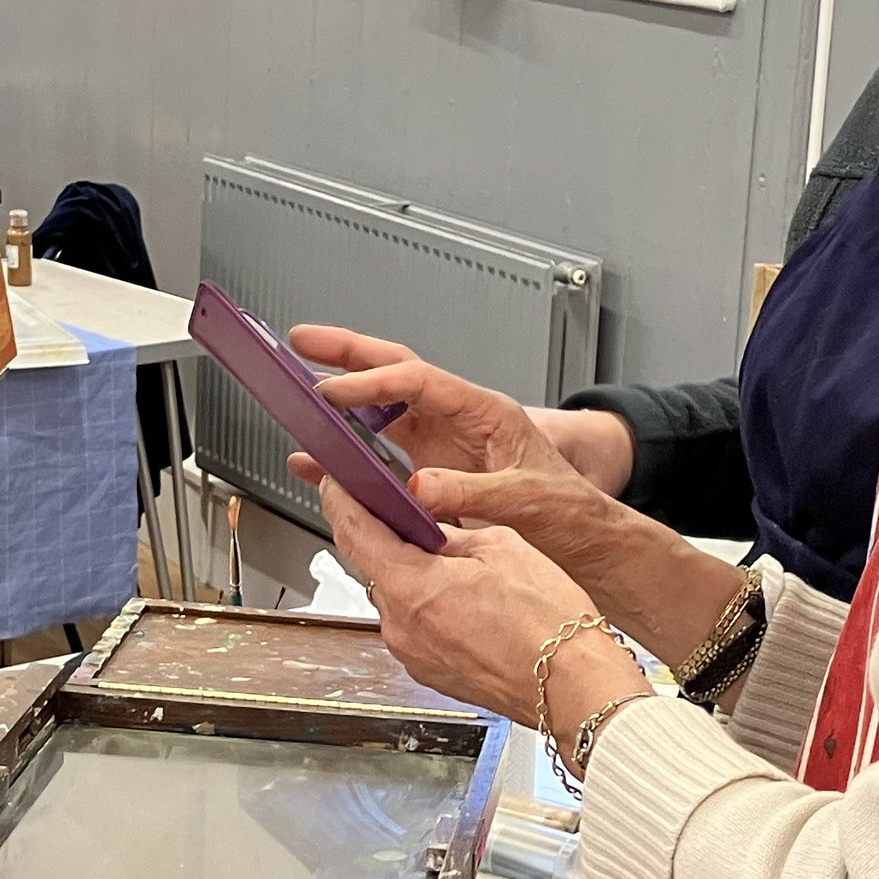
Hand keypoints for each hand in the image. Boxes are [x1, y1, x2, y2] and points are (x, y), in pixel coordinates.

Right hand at [286, 325, 566, 482]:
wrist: (581, 536)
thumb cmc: (566, 508)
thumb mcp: (525, 499)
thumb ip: (472, 494)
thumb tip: (420, 489)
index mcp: (485, 412)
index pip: (418, 381)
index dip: (372, 384)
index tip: (334, 392)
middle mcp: (459, 419)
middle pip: (395, 372)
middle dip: (347, 354)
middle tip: (302, 342)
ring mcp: (443, 443)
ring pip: (383, 408)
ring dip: (341, 397)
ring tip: (297, 386)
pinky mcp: (432, 470)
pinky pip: (382, 455)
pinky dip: (348, 455)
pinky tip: (318, 462)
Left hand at [320, 479, 647, 738]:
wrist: (574, 686)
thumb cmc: (549, 623)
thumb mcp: (500, 546)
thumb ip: (449, 534)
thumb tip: (426, 530)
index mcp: (411, 587)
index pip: (353, 532)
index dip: (340, 501)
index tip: (337, 483)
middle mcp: (400, 627)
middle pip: (372, 567)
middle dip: (386, 539)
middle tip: (411, 518)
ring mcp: (411, 655)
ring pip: (395, 599)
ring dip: (412, 577)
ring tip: (456, 566)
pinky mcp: (429, 672)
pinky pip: (414, 628)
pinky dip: (428, 608)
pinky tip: (464, 601)